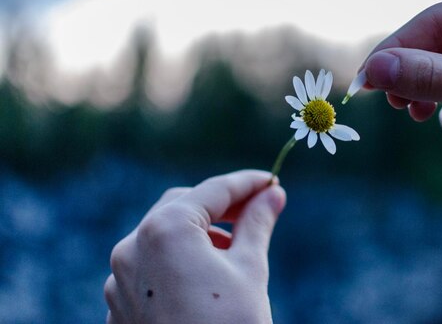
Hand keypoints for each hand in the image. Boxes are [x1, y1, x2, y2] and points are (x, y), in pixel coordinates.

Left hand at [104, 170, 285, 323]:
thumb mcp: (250, 269)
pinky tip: (204, 278)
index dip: (246, 183)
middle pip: (181, 207)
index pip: (212, 191)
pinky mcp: (119, 308)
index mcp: (165, 230)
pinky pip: (148, 269)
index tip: (271, 183)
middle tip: (255, 211)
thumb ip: (258, 222)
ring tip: (232, 249)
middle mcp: (132, 249)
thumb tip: (273, 195)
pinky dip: (176, 262)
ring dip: (196, 234)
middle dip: (219, 207)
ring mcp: (119, 281)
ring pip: (161, 237)